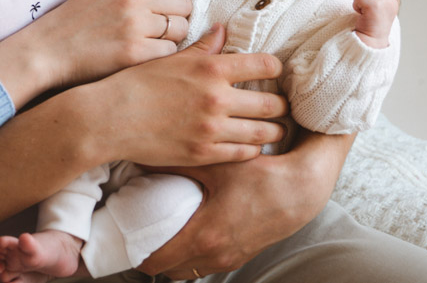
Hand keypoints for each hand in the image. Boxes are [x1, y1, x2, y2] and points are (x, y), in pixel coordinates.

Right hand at [0, 0, 190, 105]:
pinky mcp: (134, 53)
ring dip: (173, 41)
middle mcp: (132, 0)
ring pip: (181, 30)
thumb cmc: (70, 26)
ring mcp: (135, 26)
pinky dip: (163, 59)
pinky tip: (146, 62)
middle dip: (178, 20)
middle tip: (162, 36)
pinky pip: (170, 53)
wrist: (44, 52)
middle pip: (183, 6)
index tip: (159, 18)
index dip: (168, 4)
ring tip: (153, 49)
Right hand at [76, 24, 287, 166]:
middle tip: (282, 106)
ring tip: (274, 128)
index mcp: (211, 69)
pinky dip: (252, 149)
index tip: (274, 74)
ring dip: (274, 131)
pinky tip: (250, 144)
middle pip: (273, 104)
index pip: (266, 66)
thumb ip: (203, 48)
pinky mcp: (204, 154)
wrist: (110, 118)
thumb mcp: (171, 59)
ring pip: (264, 133)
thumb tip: (223, 30)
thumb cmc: (137, 83)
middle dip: (282, 106)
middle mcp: (217, 98)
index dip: (276, 70)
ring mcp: (212, 129)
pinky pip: (244, 153)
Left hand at [138, 131, 353, 278]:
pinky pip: (206, 265)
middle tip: (138, 234)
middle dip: (151, 256)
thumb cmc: (261, 175)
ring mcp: (230, 258)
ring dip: (173, 258)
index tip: (124, 237)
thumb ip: (177, 162)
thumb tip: (145, 155)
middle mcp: (216, 254)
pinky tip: (189, 232)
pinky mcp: (241, 255)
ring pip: (188, 271)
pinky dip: (192, 256)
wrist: (302, 189)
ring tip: (161, 233)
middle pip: (169, 271)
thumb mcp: (216, 165)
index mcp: (205, 235)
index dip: (136, 252)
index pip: (157, 260)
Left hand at [352, 0, 397, 47]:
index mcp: (393, 0)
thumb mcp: (380, 9)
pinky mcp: (375, 5)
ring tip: (364, 13)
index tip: (371, 9)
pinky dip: (356, 6)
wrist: (371, 40)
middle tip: (366, 13)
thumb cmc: (372, 25)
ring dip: (358, 3)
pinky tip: (362, 15)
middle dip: (362, 0)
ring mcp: (383, 1)